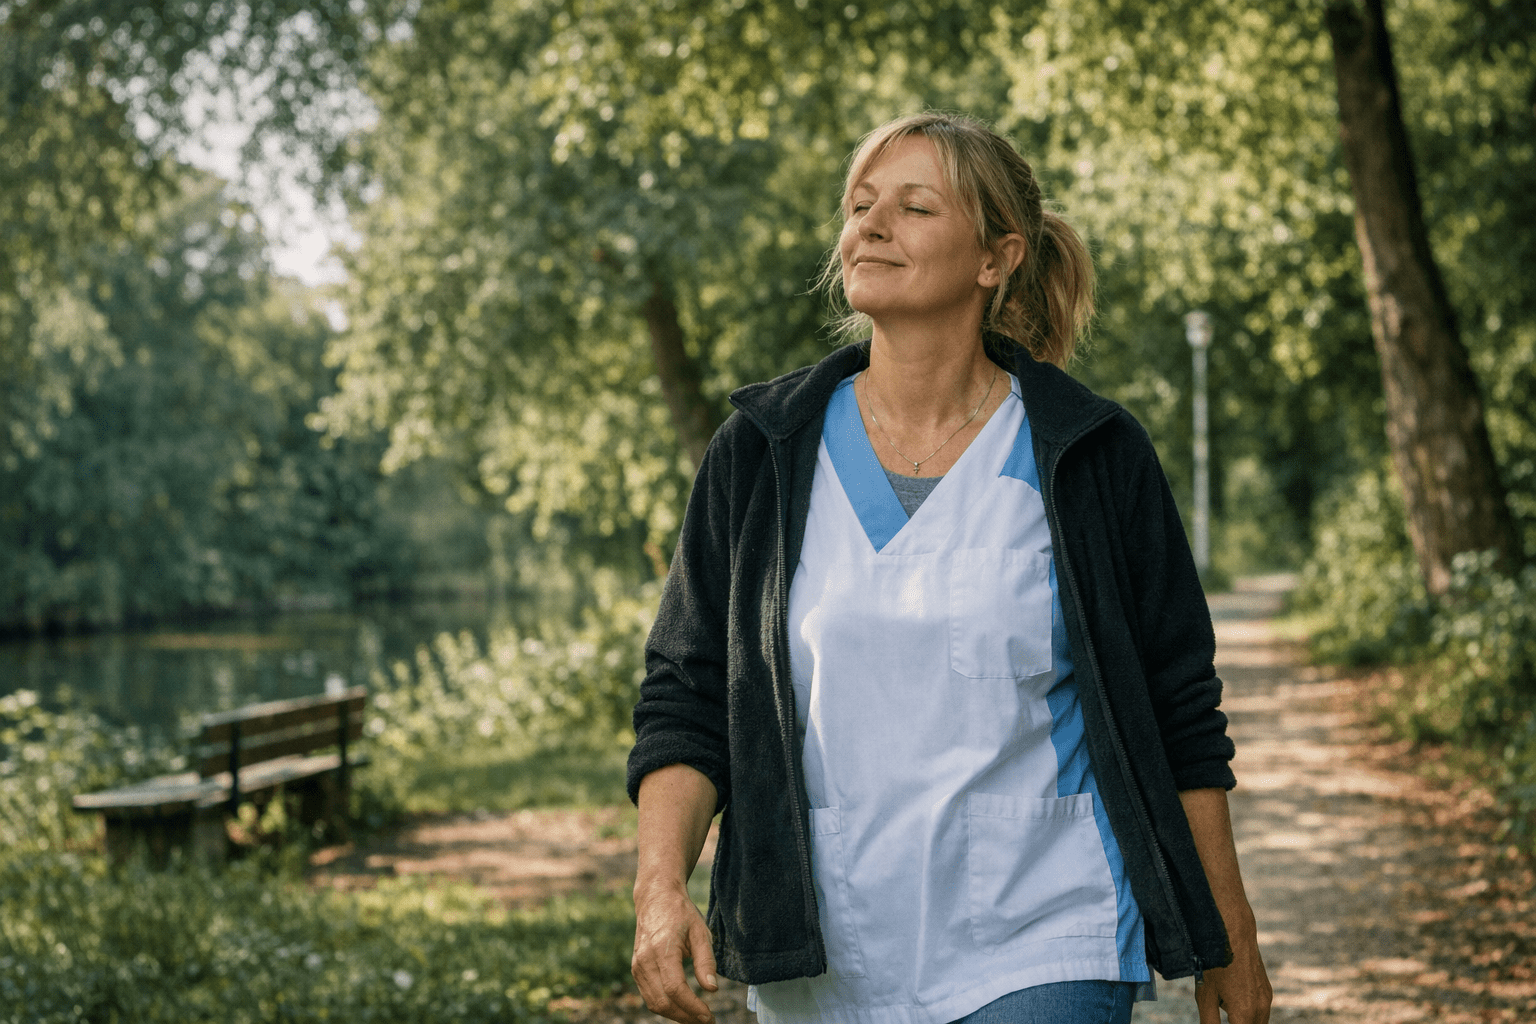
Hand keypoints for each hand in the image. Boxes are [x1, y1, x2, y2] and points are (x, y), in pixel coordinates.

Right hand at [632, 879, 719, 1023]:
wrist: (655, 899)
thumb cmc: (681, 914)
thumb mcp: (701, 932)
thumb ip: (706, 961)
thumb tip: (712, 989)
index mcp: (662, 948)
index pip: (675, 989)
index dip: (692, 1007)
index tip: (709, 1016)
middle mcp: (645, 960)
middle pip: (663, 1001)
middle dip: (686, 1017)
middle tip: (707, 1021)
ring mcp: (637, 966)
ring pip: (654, 1003)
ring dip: (676, 1015)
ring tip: (697, 1017)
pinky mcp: (636, 969)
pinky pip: (649, 996)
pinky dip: (666, 1006)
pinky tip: (683, 1007)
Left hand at [1194, 928, 1271, 1023]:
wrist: (1233, 932)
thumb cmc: (1215, 961)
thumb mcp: (1205, 995)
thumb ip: (1209, 1021)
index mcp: (1245, 1013)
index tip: (1216, 1020)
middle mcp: (1261, 1009)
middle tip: (1221, 1011)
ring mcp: (1266, 999)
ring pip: (1257, 1023)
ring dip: (1242, 1020)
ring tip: (1223, 1001)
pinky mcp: (1267, 991)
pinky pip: (1259, 1011)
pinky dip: (1247, 1012)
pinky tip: (1229, 995)